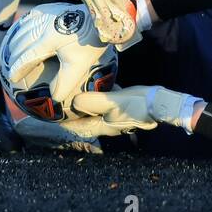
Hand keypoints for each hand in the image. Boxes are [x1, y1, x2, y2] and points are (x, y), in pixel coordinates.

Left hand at [72, 85, 197, 131]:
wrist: (160, 102)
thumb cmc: (136, 105)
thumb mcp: (112, 103)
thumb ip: (93, 102)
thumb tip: (74, 102)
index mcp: (102, 125)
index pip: (78, 127)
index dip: (64, 123)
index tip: (51, 116)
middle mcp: (107, 123)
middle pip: (85, 119)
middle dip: (73, 113)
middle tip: (60, 102)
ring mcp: (116, 115)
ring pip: (95, 110)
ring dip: (86, 104)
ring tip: (75, 91)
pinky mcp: (123, 106)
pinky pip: (106, 102)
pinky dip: (99, 95)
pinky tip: (97, 84)